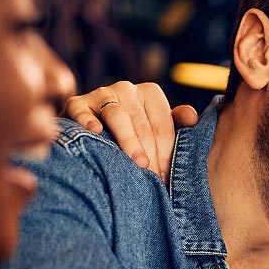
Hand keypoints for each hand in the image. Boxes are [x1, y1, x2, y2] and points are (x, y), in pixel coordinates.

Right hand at [62, 81, 197, 180]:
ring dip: (129, 141)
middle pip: (143, 124)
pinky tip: (95, 132)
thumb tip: (192, 118)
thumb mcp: (156, 127)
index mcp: (150, 93)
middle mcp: (126, 88)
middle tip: (155, 179)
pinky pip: (81, 109)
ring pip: (118, 116)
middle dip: (151, 154)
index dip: (167, 153)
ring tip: (138, 163)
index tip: (166, 177)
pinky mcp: (76, 103)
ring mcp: (101, 94)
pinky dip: (88, 120)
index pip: (163, 125)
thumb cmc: (133, 133)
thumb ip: (176, 122)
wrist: (92, 131)